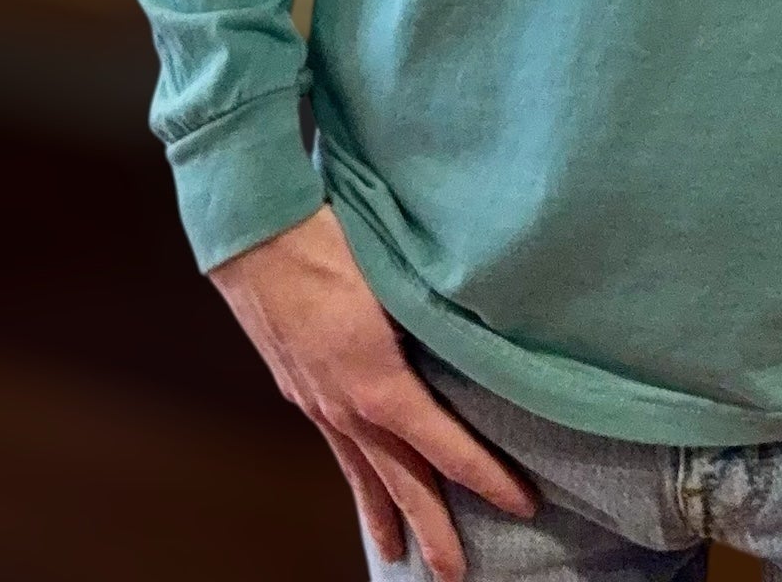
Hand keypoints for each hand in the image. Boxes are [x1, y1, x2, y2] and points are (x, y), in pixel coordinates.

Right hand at [208, 201, 538, 581]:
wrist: (259, 233)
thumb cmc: (335, 242)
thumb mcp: (400, 280)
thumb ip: (440, 320)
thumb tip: (486, 338)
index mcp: (379, 384)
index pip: (446, 448)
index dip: (486, 479)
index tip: (522, 502)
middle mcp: (347, 406)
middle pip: (400, 481)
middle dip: (432, 529)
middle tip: (455, 575)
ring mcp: (318, 401)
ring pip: (361, 473)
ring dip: (384, 516)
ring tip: (398, 554)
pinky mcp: (300, 387)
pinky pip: (335, 448)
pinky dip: (353, 477)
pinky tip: (359, 486)